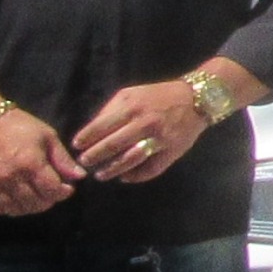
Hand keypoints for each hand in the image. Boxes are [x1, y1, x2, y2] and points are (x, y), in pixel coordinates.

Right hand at [0, 109, 84, 216]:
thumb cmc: (19, 126)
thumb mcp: (47, 136)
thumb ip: (63, 159)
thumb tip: (80, 176)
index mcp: (30, 163)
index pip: (52, 191)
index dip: (63, 192)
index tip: (67, 187)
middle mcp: (12, 177)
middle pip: (36, 203)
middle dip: (49, 200)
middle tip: (51, 190)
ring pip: (18, 210)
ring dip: (31, 207)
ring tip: (37, 195)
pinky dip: (11, 208)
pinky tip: (18, 198)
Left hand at [73, 79, 213, 182]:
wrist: (195, 99)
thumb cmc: (158, 96)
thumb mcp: (131, 94)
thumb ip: (111, 110)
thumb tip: (92, 130)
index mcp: (132, 107)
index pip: (101, 126)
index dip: (86, 138)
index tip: (77, 146)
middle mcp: (144, 123)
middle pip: (112, 145)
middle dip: (94, 156)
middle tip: (84, 163)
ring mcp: (159, 139)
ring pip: (130, 160)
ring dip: (112, 170)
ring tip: (100, 175)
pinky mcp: (171, 152)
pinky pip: (150, 169)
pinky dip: (136, 176)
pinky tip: (125, 177)